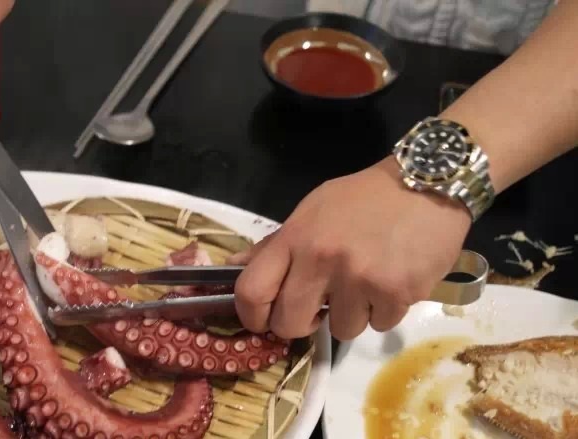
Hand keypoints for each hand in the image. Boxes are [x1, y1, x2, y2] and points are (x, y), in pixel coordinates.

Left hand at [231, 157, 471, 340]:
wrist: (427, 182)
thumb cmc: (364, 198)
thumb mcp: (311, 211)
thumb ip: (274, 245)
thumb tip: (233, 268)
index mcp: (295, 238)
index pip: (251, 291)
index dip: (251, 316)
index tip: (263, 320)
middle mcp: (321, 260)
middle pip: (289, 323)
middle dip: (301, 325)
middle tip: (317, 310)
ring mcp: (359, 279)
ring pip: (340, 330)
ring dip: (351, 315)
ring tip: (365, 284)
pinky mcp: (397, 293)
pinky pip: (379, 325)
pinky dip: (384, 311)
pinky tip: (391, 282)